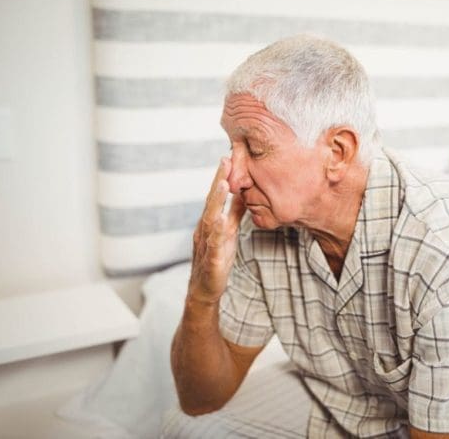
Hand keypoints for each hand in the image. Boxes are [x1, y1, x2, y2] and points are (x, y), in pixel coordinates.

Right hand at [188, 157, 246, 303]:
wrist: (205, 290)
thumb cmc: (217, 259)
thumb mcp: (229, 232)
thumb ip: (234, 213)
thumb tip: (243, 192)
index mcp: (211, 222)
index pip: (216, 196)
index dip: (221, 177)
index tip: (229, 157)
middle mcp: (205, 229)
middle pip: (211, 201)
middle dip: (218, 181)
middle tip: (225, 160)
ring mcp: (207, 244)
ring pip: (210, 219)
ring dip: (216, 201)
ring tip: (223, 184)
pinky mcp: (212, 260)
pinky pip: (214, 245)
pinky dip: (217, 232)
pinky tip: (222, 221)